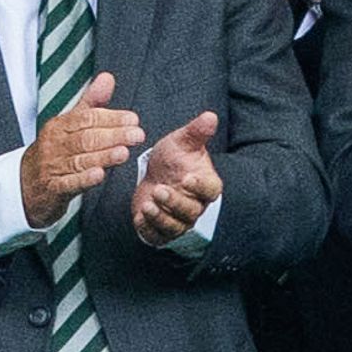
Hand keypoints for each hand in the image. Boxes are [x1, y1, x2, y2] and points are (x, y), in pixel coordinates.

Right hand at [20, 72, 144, 227]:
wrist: (25, 184)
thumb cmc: (55, 151)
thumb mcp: (70, 124)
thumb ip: (92, 103)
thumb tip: (108, 78)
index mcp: (59, 126)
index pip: (86, 118)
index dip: (111, 118)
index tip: (133, 119)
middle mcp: (54, 144)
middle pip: (85, 138)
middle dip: (113, 136)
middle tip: (137, 135)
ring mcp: (51, 167)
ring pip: (79, 160)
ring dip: (103, 156)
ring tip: (124, 153)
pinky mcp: (51, 189)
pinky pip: (68, 183)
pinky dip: (84, 179)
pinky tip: (99, 175)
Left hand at [132, 111, 222, 246]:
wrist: (154, 175)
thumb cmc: (173, 159)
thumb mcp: (182, 142)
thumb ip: (197, 131)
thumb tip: (210, 116)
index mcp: (206, 184)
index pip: (210, 190)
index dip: (200, 186)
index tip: (187, 177)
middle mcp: (196, 205)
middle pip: (191, 210)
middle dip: (175, 202)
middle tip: (159, 190)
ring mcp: (180, 220)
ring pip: (176, 225)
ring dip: (161, 216)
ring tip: (147, 204)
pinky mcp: (162, 230)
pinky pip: (159, 235)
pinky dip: (150, 228)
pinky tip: (140, 216)